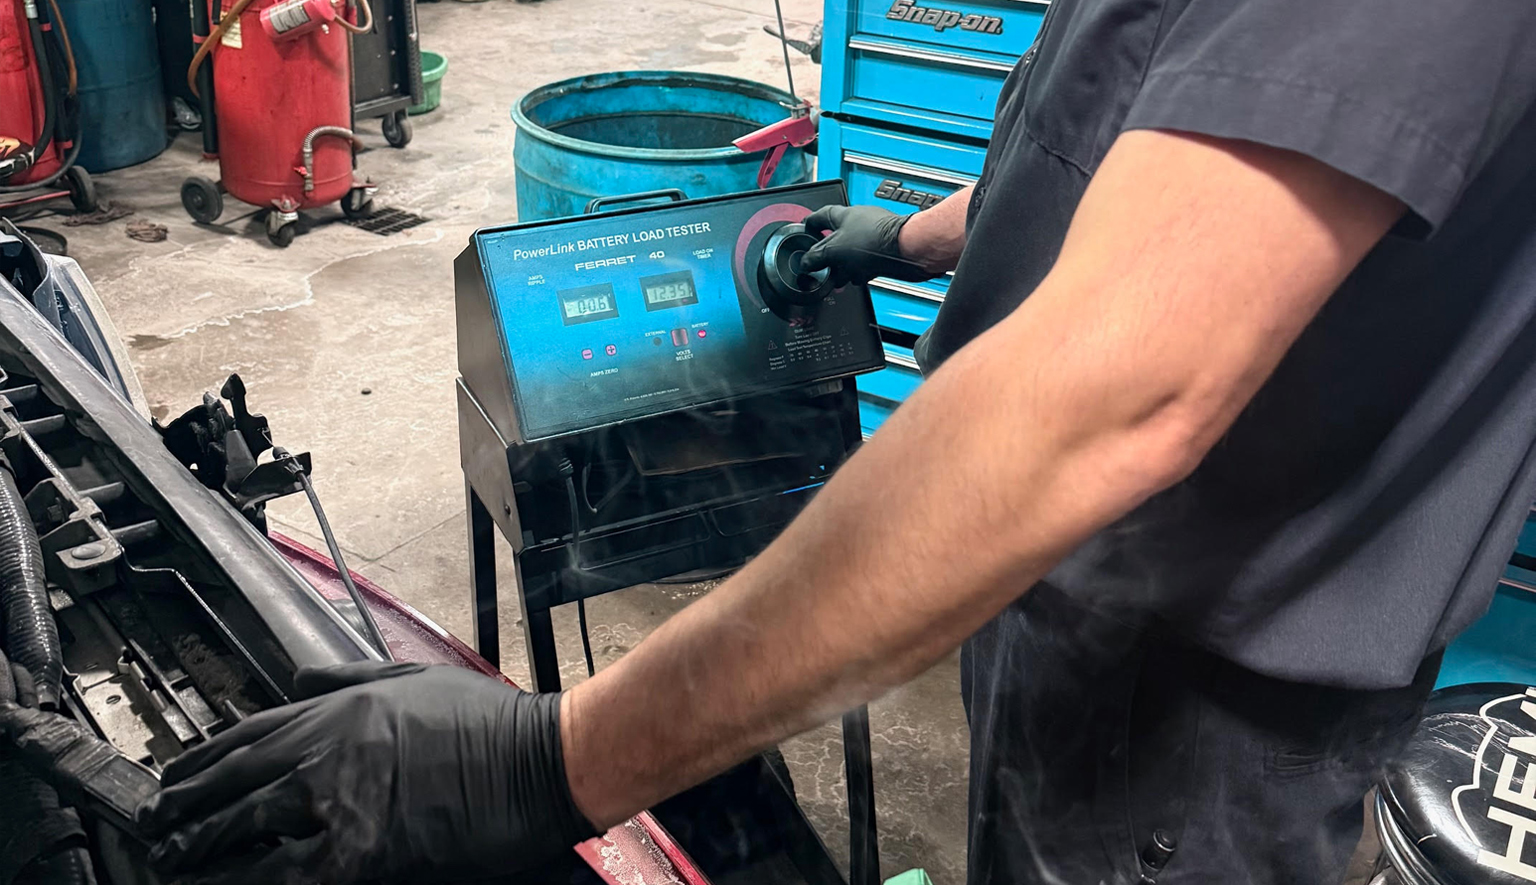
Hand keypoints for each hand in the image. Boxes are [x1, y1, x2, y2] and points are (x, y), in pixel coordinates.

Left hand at [136, 662, 595, 884]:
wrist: (537, 761)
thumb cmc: (488, 723)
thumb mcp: (413, 680)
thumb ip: (348, 681)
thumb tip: (301, 682)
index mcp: (338, 710)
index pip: (245, 736)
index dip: (199, 762)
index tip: (175, 779)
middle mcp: (326, 750)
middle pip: (231, 784)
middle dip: (185, 810)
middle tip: (158, 830)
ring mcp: (339, 802)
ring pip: (243, 830)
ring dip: (201, 849)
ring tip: (176, 863)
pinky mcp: (360, 851)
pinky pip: (283, 873)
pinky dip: (251, 878)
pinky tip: (228, 883)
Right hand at [799, 205, 938, 285]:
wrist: (907, 251)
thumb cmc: (876, 241)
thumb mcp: (834, 250)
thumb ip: (817, 256)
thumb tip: (806, 262)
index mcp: (844, 215)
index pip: (821, 216)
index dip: (810, 225)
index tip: (803, 233)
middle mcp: (859, 223)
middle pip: (836, 238)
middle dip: (827, 254)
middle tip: (819, 265)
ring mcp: (873, 237)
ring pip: (851, 252)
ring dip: (843, 266)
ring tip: (836, 278)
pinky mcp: (884, 251)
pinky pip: (866, 261)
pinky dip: (859, 270)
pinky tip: (856, 278)